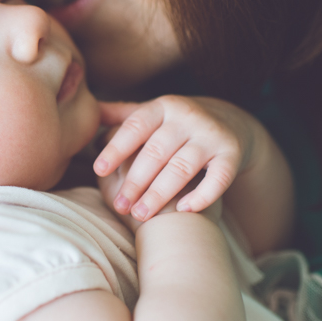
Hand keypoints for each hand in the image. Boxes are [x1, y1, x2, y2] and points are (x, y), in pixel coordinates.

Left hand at [94, 96, 259, 221]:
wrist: (232, 122)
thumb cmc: (177, 125)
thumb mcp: (153, 114)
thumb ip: (123, 116)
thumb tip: (89, 111)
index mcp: (163, 106)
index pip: (135, 127)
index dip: (117, 148)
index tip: (99, 169)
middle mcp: (188, 117)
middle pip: (156, 152)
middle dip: (135, 181)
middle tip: (120, 206)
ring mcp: (212, 136)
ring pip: (182, 168)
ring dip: (159, 194)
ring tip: (140, 214)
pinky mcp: (232, 155)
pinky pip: (218, 179)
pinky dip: (201, 195)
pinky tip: (183, 210)